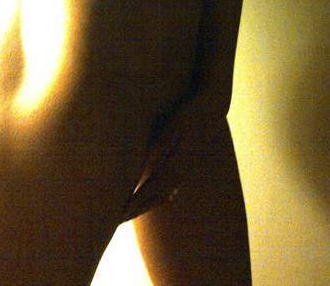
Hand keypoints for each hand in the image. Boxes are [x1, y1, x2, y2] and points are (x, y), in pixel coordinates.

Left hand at [121, 92, 227, 220]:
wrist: (212, 108)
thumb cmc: (189, 114)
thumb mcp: (173, 126)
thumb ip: (161, 147)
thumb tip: (148, 168)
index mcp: (176, 165)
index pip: (150, 190)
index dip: (134, 204)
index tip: (117, 216)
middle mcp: (181, 172)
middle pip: (156, 197)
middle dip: (136, 209)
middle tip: (117, 221)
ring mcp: (185, 170)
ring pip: (164, 194)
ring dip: (147, 204)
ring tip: (130, 212)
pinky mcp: (187, 165)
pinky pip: (171, 187)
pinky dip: (160, 196)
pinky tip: (157, 198)